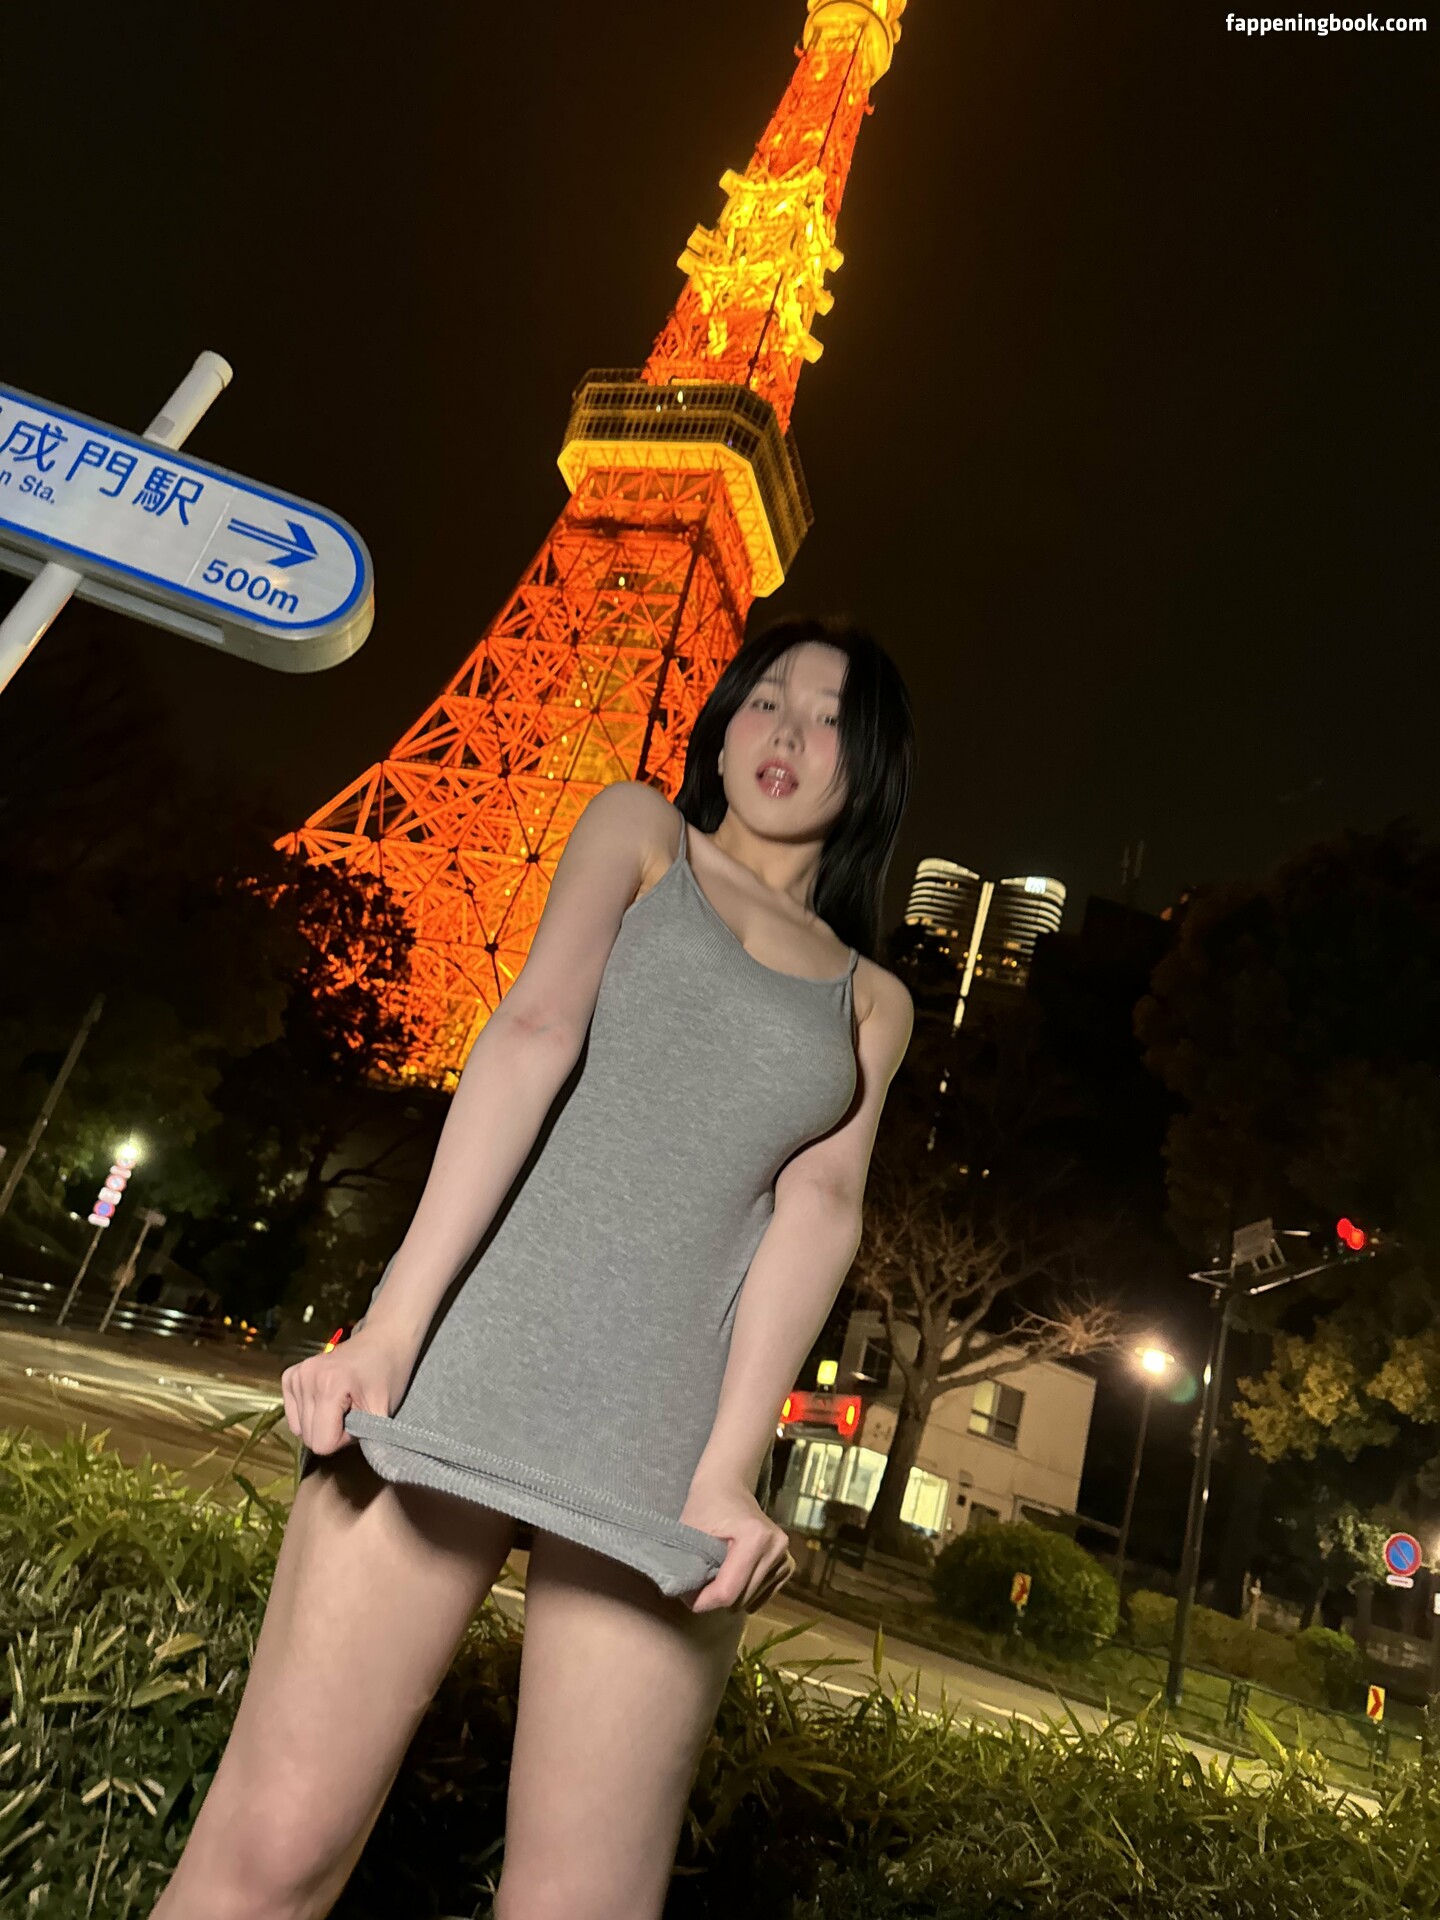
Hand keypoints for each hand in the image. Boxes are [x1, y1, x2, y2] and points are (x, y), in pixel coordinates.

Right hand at [280, 1319, 423, 1456]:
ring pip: (299, 1429)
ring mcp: (296, 1375)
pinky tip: (327, 1399)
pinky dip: (310, 1414)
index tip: (359, 1419)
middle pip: (309, 1437)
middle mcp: (306, 1378)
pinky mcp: (290, 1375)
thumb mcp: (383, 1411)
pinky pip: (292, 1414)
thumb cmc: (388, 1374)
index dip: (344, 1439)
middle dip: (332, 1432)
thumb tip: (357, 1460)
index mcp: (329, 1386)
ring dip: (322, 1424)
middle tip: (353, 1412)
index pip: (322, 1443)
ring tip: (342, 1404)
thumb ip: (367, 1438)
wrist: (384, 1340)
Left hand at [678, 1472, 795, 1614]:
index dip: (704, 1600)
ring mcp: (785, 1556)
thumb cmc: (706, 1505)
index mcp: (755, 1537)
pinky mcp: (787, 1564)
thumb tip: (686, 1599)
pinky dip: (744, 1593)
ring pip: (750, 1601)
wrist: (729, 1486)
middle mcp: (776, 1548)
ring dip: (729, 1597)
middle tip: (697, 1585)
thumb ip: (688, 1566)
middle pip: (740, 1600)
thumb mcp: (690, 1531)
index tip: (687, 1596)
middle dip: (715, 1599)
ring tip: (715, 1575)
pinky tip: (734, 1576)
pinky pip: (762, 1596)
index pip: (728, 1591)